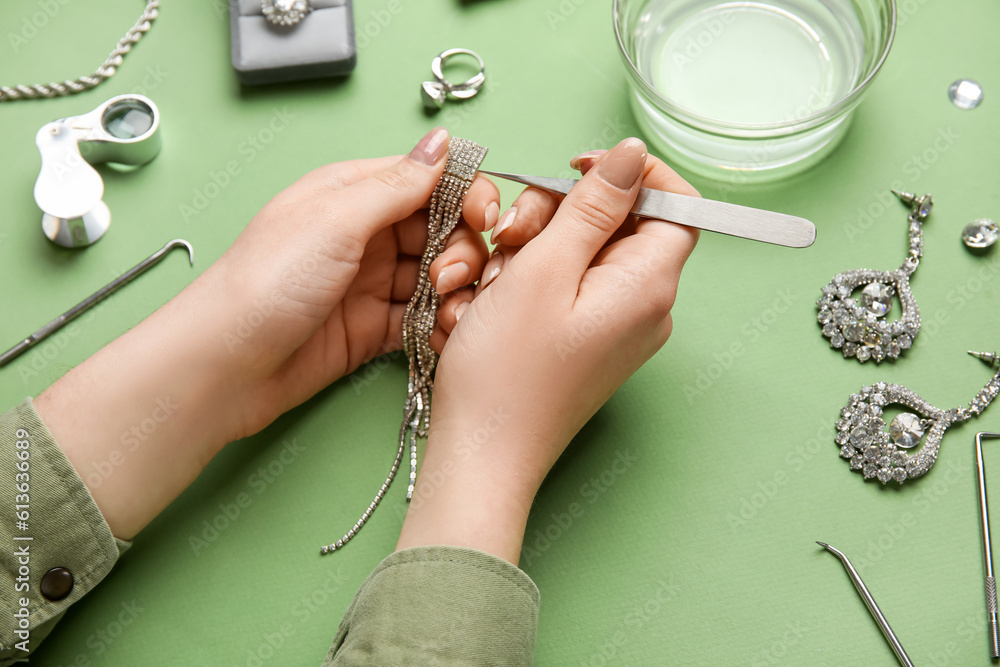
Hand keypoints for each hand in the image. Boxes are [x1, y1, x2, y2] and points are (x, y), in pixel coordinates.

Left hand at [36, 128, 498, 538]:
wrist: (227, 365)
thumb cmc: (265, 282)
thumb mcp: (335, 219)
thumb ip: (398, 184)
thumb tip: (443, 141)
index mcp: (355, 194)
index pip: (431, 181)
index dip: (467, 197)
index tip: (486, 220)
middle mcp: (367, 235)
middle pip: (444, 231)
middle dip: (461, 252)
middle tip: (446, 278)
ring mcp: (372, 283)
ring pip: (440, 278)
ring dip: (456, 292)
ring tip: (448, 312)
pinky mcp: (374, 329)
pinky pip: (425, 320)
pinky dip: (441, 326)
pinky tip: (445, 333)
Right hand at [397, 138, 699, 562]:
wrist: (482, 455)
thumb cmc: (507, 371)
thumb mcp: (545, 269)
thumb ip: (594, 205)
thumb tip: (633, 155)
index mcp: (648, 285)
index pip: (677, 204)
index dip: (634, 175)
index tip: (579, 167)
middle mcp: (644, 307)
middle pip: (620, 225)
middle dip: (560, 214)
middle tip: (509, 234)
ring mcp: (615, 328)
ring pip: (584, 253)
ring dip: (533, 250)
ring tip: (489, 281)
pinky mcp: (587, 343)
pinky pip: (568, 288)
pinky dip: (529, 282)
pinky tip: (492, 302)